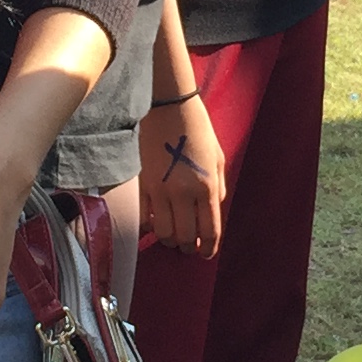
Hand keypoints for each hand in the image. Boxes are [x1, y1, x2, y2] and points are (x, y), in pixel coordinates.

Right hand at [139, 93, 224, 255]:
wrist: (169, 107)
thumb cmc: (198, 130)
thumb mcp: (218, 159)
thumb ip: (217, 188)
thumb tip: (212, 212)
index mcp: (206, 186)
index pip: (210, 231)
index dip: (209, 248)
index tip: (206, 254)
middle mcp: (184, 192)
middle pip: (186, 237)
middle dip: (188, 247)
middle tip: (189, 246)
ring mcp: (161, 190)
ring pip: (164, 233)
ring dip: (169, 239)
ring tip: (173, 235)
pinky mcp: (143, 184)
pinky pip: (144, 217)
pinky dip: (149, 227)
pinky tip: (155, 224)